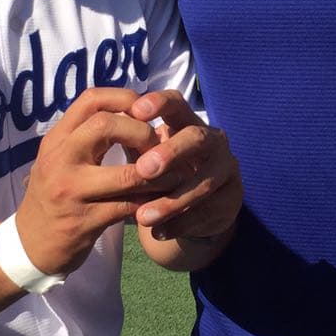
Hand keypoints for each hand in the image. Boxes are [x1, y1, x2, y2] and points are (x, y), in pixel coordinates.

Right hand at [14, 87, 173, 277]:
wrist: (30, 244)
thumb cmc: (55, 196)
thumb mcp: (61, 159)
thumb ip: (90, 136)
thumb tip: (140, 114)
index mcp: (57, 140)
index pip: (91, 100)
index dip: (125, 98)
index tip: (147, 111)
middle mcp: (59, 159)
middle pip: (107, 126)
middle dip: (142, 133)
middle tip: (160, 147)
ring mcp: (70, 191)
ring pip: (128, 174)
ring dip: (160, 173)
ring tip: (177, 173)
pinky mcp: (84, 222)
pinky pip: (130, 207)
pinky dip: (152, 202)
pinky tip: (163, 200)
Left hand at [126, 89, 241, 242]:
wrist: (195, 210)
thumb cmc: (164, 173)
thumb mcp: (149, 155)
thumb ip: (132, 143)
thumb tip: (103, 128)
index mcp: (188, 123)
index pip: (177, 103)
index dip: (159, 103)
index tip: (136, 112)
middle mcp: (213, 141)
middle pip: (197, 138)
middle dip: (171, 152)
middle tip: (143, 169)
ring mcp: (227, 170)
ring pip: (203, 183)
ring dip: (171, 201)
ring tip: (142, 217)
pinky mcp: (232, 199)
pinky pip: (207, 212)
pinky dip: (180, 224)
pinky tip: (158, 232)